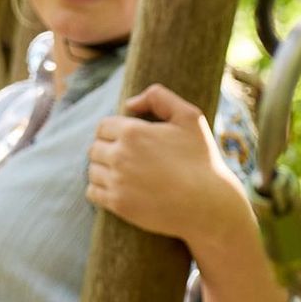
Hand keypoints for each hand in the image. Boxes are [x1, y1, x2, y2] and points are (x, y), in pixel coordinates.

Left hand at [86, 84, 251, 249]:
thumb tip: (130, 105)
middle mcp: (119, 156)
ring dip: (103, 170)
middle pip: (95, 148)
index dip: (115, 131)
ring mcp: (117, 181)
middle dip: (108, 150)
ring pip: (92, 170)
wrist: (208, 204)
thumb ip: (159, 97)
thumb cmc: (201, 159)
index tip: (128, 140)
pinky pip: (92, 192)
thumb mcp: (190, 117)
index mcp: (132, 132)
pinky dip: (99, 189)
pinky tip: (116, 188)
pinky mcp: (118, 204)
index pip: (103, 126)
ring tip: (123, 174)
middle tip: (128, 158)